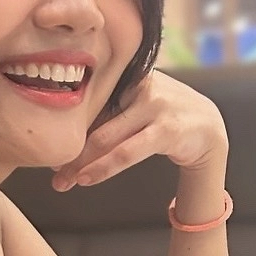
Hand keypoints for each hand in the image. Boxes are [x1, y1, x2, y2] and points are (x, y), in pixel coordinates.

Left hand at [53, 70, 227, 189]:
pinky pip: (127, 152)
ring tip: (62, 181)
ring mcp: (154, 104)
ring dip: (80, 163)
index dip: (64, 126)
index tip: (46, 149)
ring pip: (106, 138)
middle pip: (92, 120)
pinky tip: (86, 178)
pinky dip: (103, 167)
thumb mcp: (131, 107)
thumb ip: (104, 113)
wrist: (208, 127)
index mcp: (125, 74)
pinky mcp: (167, 128)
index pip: (86, 102)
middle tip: (50, 172)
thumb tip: (61, 135)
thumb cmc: (161, 117)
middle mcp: (138, 84)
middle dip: (68, 149)